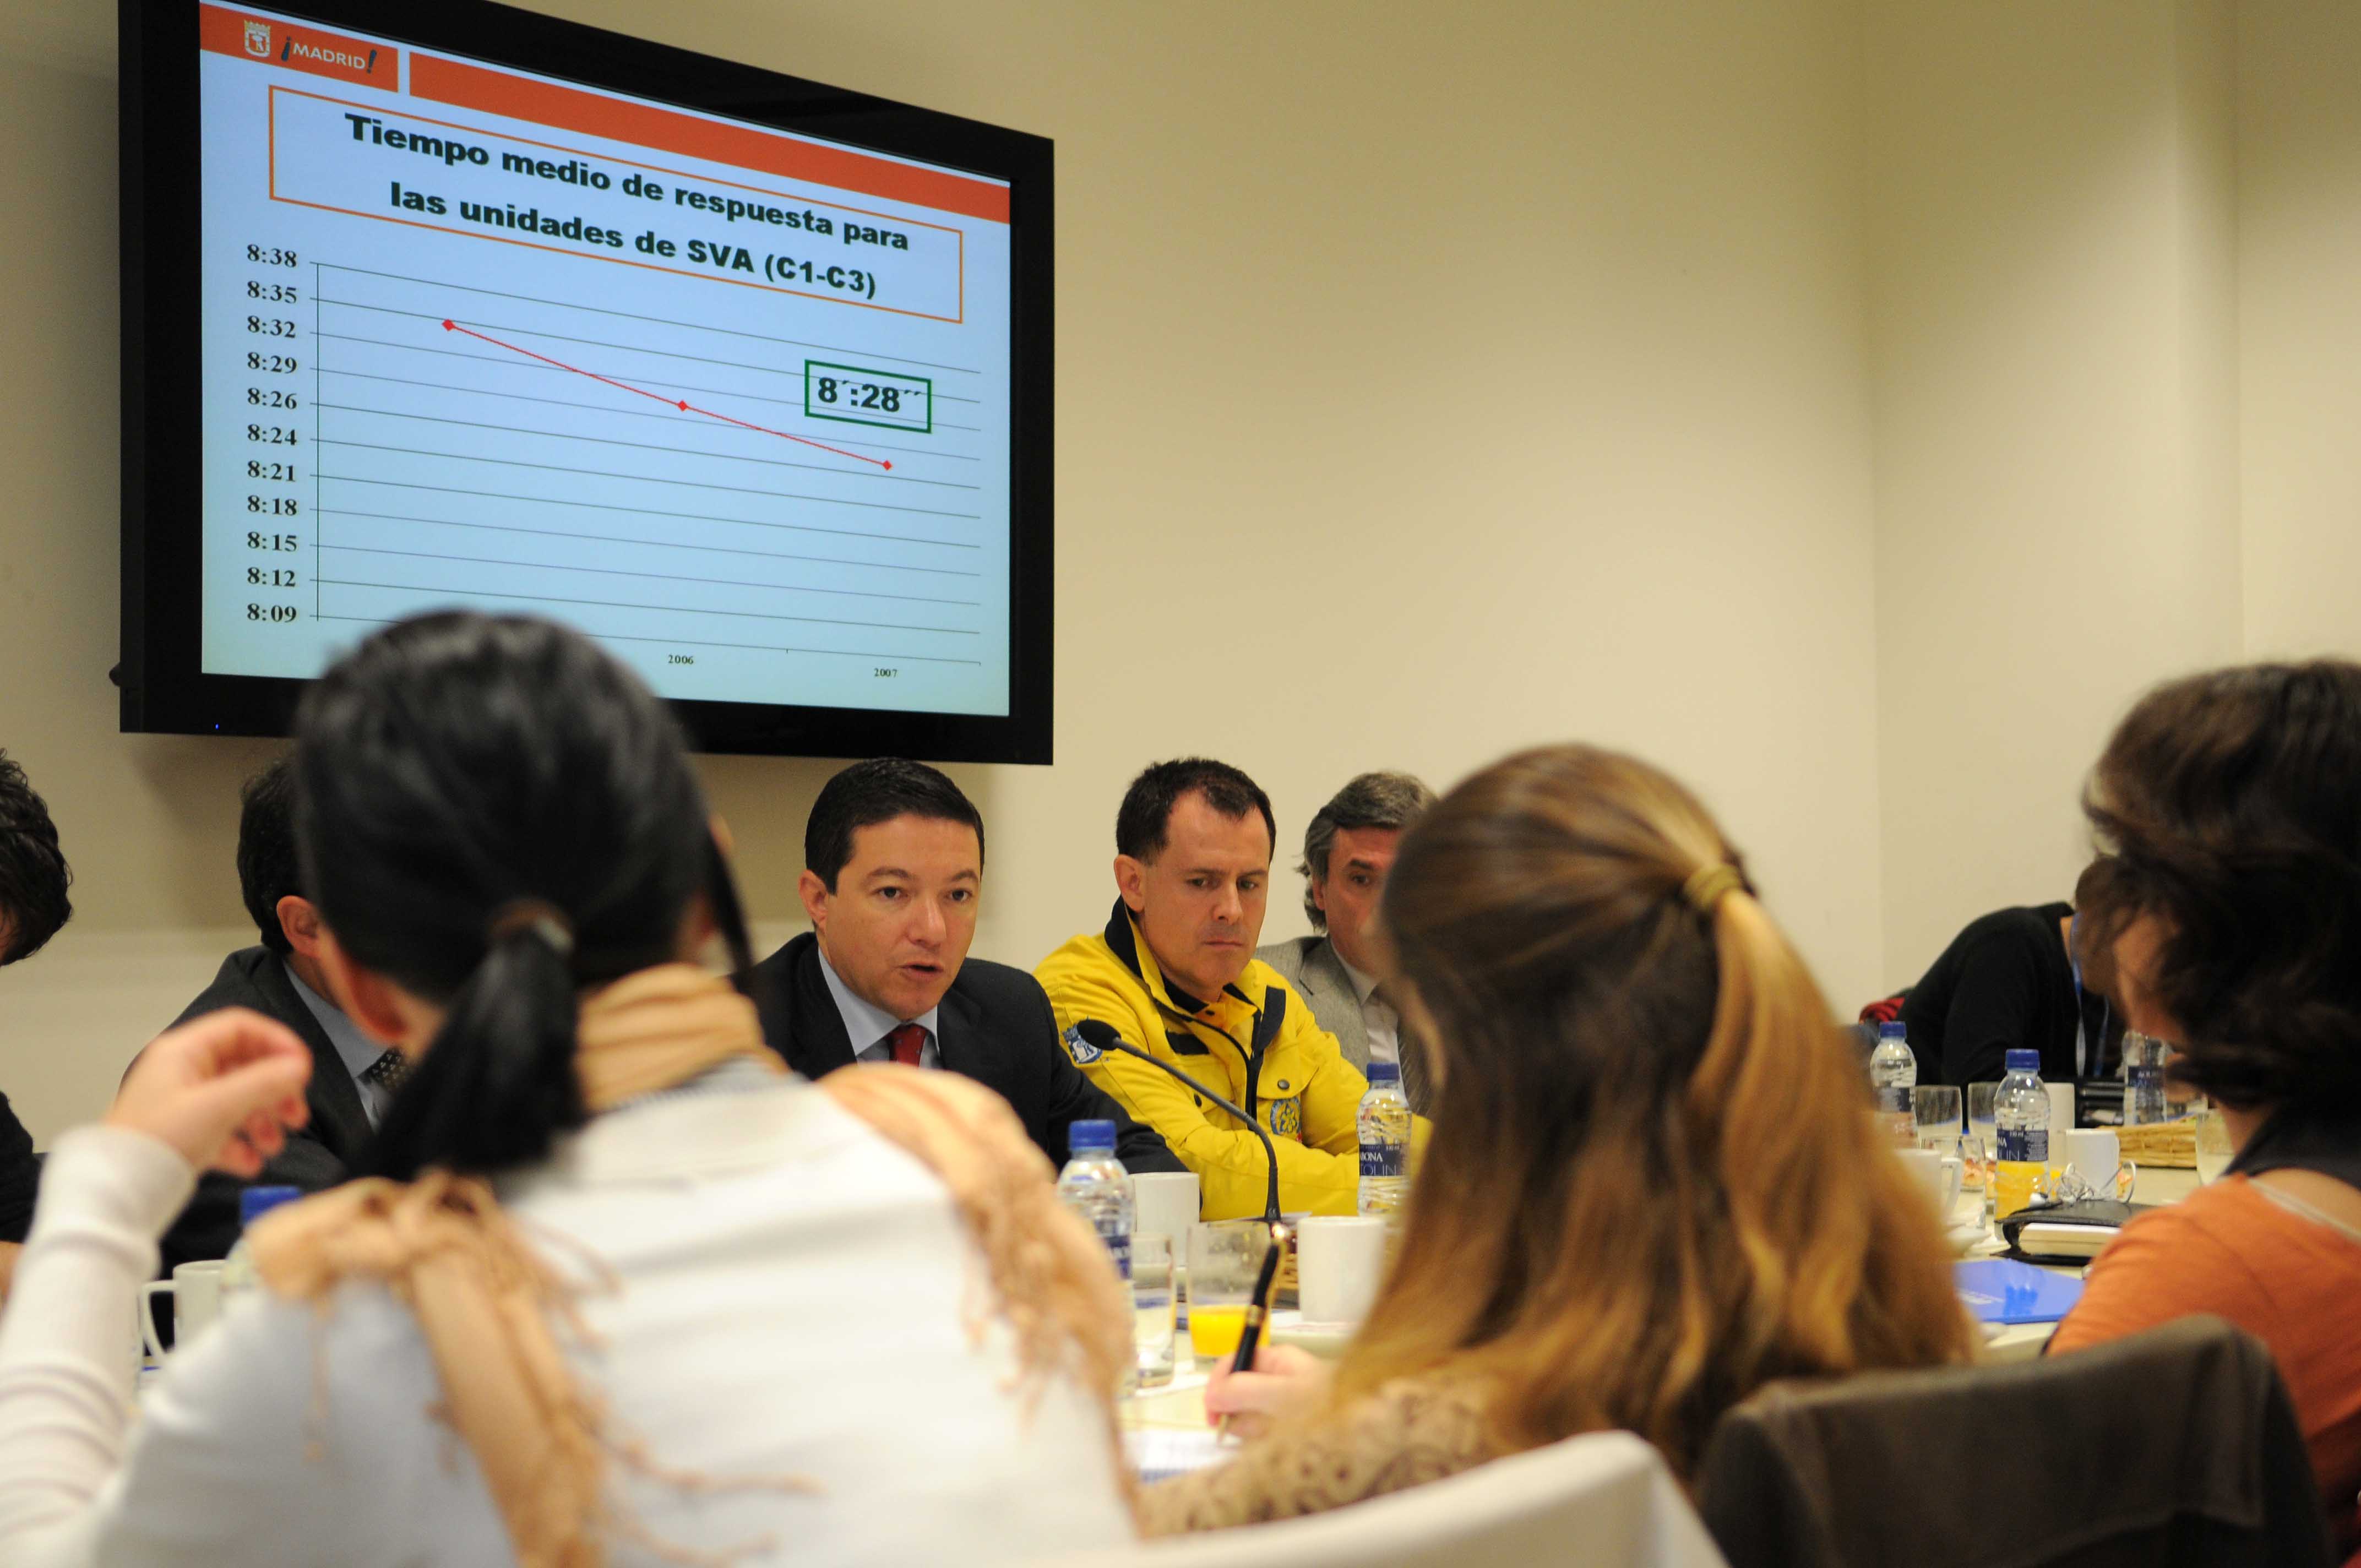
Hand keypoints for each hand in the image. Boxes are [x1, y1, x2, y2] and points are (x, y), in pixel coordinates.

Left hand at [107, 1009, 311, 1177]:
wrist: (117, 1190)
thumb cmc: (162, 1138)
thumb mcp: (217, 1107)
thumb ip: (263, 1083)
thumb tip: (301, 1067)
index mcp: (184, 1052)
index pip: (240, 1028)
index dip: (277, 1042)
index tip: (303, 1069)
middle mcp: (184, 1072)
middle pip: (244, 1066)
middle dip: (275, 1090)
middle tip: (297, 1115)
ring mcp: (183, 1104)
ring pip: (237, 1100)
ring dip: (263, 1121)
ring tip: (275, 1146)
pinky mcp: (183, 1135)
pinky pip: (222, 1130)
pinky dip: (241, 1144)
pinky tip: (251, 1164)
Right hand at [1204, 1343, 1331, 1439]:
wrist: (1367, 1428)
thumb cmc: (1327, 1404)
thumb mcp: (1283, 1393)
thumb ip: (1244, 1390)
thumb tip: (1212, 1394)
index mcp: (1276, 1361)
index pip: (1234, 1361)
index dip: (1217, 1381)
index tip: (1211, 1409)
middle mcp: (1276, 1379)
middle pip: (1235, 1390)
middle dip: (1233, 1410)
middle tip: (1241, 1427)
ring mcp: (1279, 1405)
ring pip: (1245, 1415)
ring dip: (1248, 1429)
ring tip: (1269, 1434)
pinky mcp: (1284, 1428)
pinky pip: (1259, 1434)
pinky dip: (1260, 1440)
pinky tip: (1274, 1442)